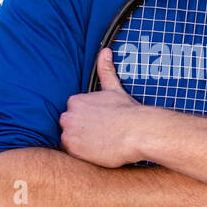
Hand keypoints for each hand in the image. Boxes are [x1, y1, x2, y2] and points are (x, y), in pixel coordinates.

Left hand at [60, 48, 149, 166]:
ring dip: (82, 143)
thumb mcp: (114, 89)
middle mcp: (68, 116)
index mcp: (75, 101)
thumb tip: (105, 51)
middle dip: (81, 130)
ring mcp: (69, 133)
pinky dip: (83, 154)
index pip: (74, 113)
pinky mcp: (74, 150)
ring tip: (100, 143)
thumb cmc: (128, 112)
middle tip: (100, 134)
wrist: (138, 132)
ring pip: (70, 140)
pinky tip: (98, 151)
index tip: (99, 123)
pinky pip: (73, 154)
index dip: (87, 119)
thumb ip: (105, 70)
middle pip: (70, 126)